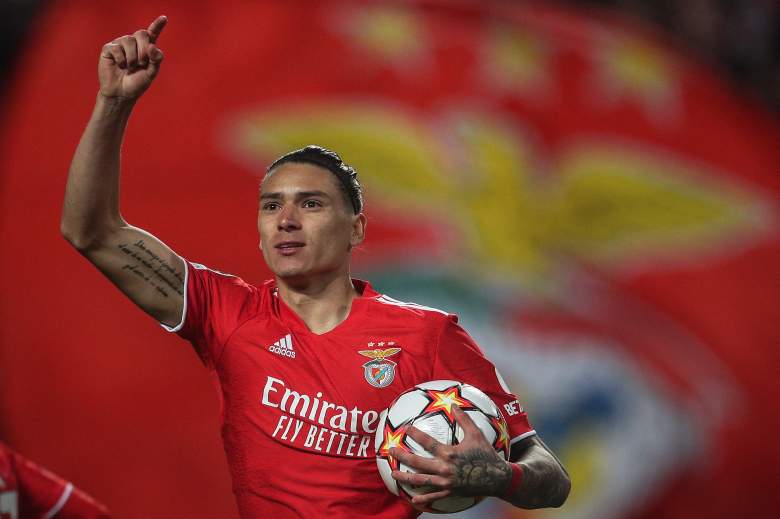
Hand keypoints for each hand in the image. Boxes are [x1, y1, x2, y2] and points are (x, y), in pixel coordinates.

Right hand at [98, 16, 167, 99]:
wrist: (121, 93)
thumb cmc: (136, 83)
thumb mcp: (151, 73)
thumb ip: (156, 60)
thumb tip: (152, 46)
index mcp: (145, 48)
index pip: (152, 33)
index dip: (157, 25)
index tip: (164, 18)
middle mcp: (133, 43)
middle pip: (142, 34)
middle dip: (144, 50)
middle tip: (141, 64)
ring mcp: (120, 44)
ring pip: (129, 40)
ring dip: (132, 57)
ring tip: (130, 67)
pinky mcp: (109, 48)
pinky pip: (118, 48)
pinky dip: (121, 60)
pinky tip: (120, 66)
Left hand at [390, 405, 511, 508]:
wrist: (497, 478)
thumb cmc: (486, 454)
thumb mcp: (476, 434)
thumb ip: (463, 419)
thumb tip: (454, 405)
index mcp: (449, 453)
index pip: (427, 442)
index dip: (415, 435)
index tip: (405, 429)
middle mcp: (445, 468)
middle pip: (418, 462)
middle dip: (402, 456)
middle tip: (391, 452)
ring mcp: (446, 482)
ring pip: (421, 480)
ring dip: (405, 477)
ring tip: (393, 474)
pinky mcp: (450, 492)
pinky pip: (433, 496)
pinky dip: (422, 497)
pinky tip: (413, 498)